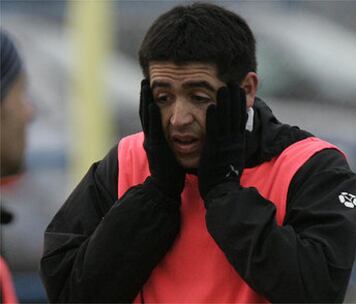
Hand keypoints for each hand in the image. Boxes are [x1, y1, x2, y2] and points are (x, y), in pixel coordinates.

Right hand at [139, 79, 184, 198]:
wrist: (166, 189)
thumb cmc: (172, 172)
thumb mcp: (170, 152)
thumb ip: (171, 141)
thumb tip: (178, 131)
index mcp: (156, 138)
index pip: (152, 115)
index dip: (149, 100)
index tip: (150, 86)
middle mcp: (151, 138)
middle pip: (146, 112)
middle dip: (145, 96)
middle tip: (145, 80)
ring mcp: (152, 143)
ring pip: (147, 117)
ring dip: (145, 100)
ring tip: (145, 85)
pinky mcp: (156, 149)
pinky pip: (154, 129)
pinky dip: (152, 116)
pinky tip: (152, 104)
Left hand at [198, 83, 247, 199]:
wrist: (222, 192)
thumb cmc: (224, 175)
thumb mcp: (231, 156)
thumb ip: (230, 145)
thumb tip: (232, 136)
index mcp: (237, 142)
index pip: (240, 118)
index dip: (240, 102)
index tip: (239, 89)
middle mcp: (233, 140)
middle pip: (235, 114)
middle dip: (235, 96)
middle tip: (234, 80)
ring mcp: (224, 144)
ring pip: (226, 119)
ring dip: (225, 102)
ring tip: (224, 86)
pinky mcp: (214, 149)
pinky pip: (214, 131)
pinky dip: (213, 118)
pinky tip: (211, 105)